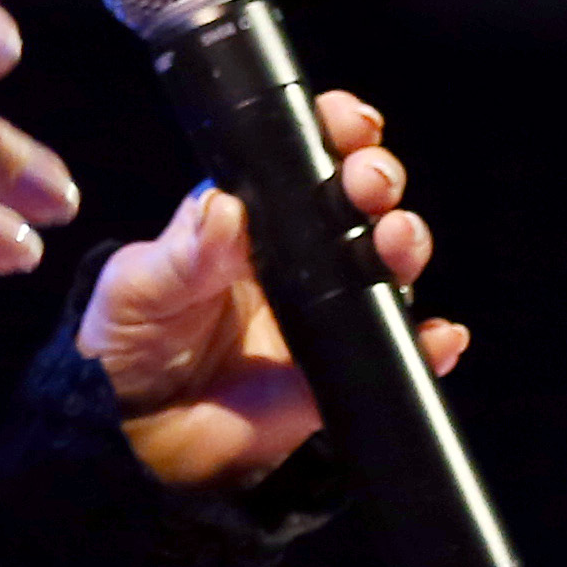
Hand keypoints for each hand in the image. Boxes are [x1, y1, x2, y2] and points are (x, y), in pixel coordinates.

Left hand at [79, 91, 468, 490]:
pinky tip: (441, 336)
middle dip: (378, 180)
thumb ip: (183, 252)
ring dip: (406, 245)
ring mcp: (323, 315)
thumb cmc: (125, 344)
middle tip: (370, 184)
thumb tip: (225, 209)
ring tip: (396, 242)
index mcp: (248, 221)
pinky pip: (397, 355)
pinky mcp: (338, 374)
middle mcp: (295, 259)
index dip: (335, 133)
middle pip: (359, 204)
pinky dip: (430, 346)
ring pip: (386, 268)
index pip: (302, 161)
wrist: (131, 442)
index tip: (349, 124)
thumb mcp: (137, 287)